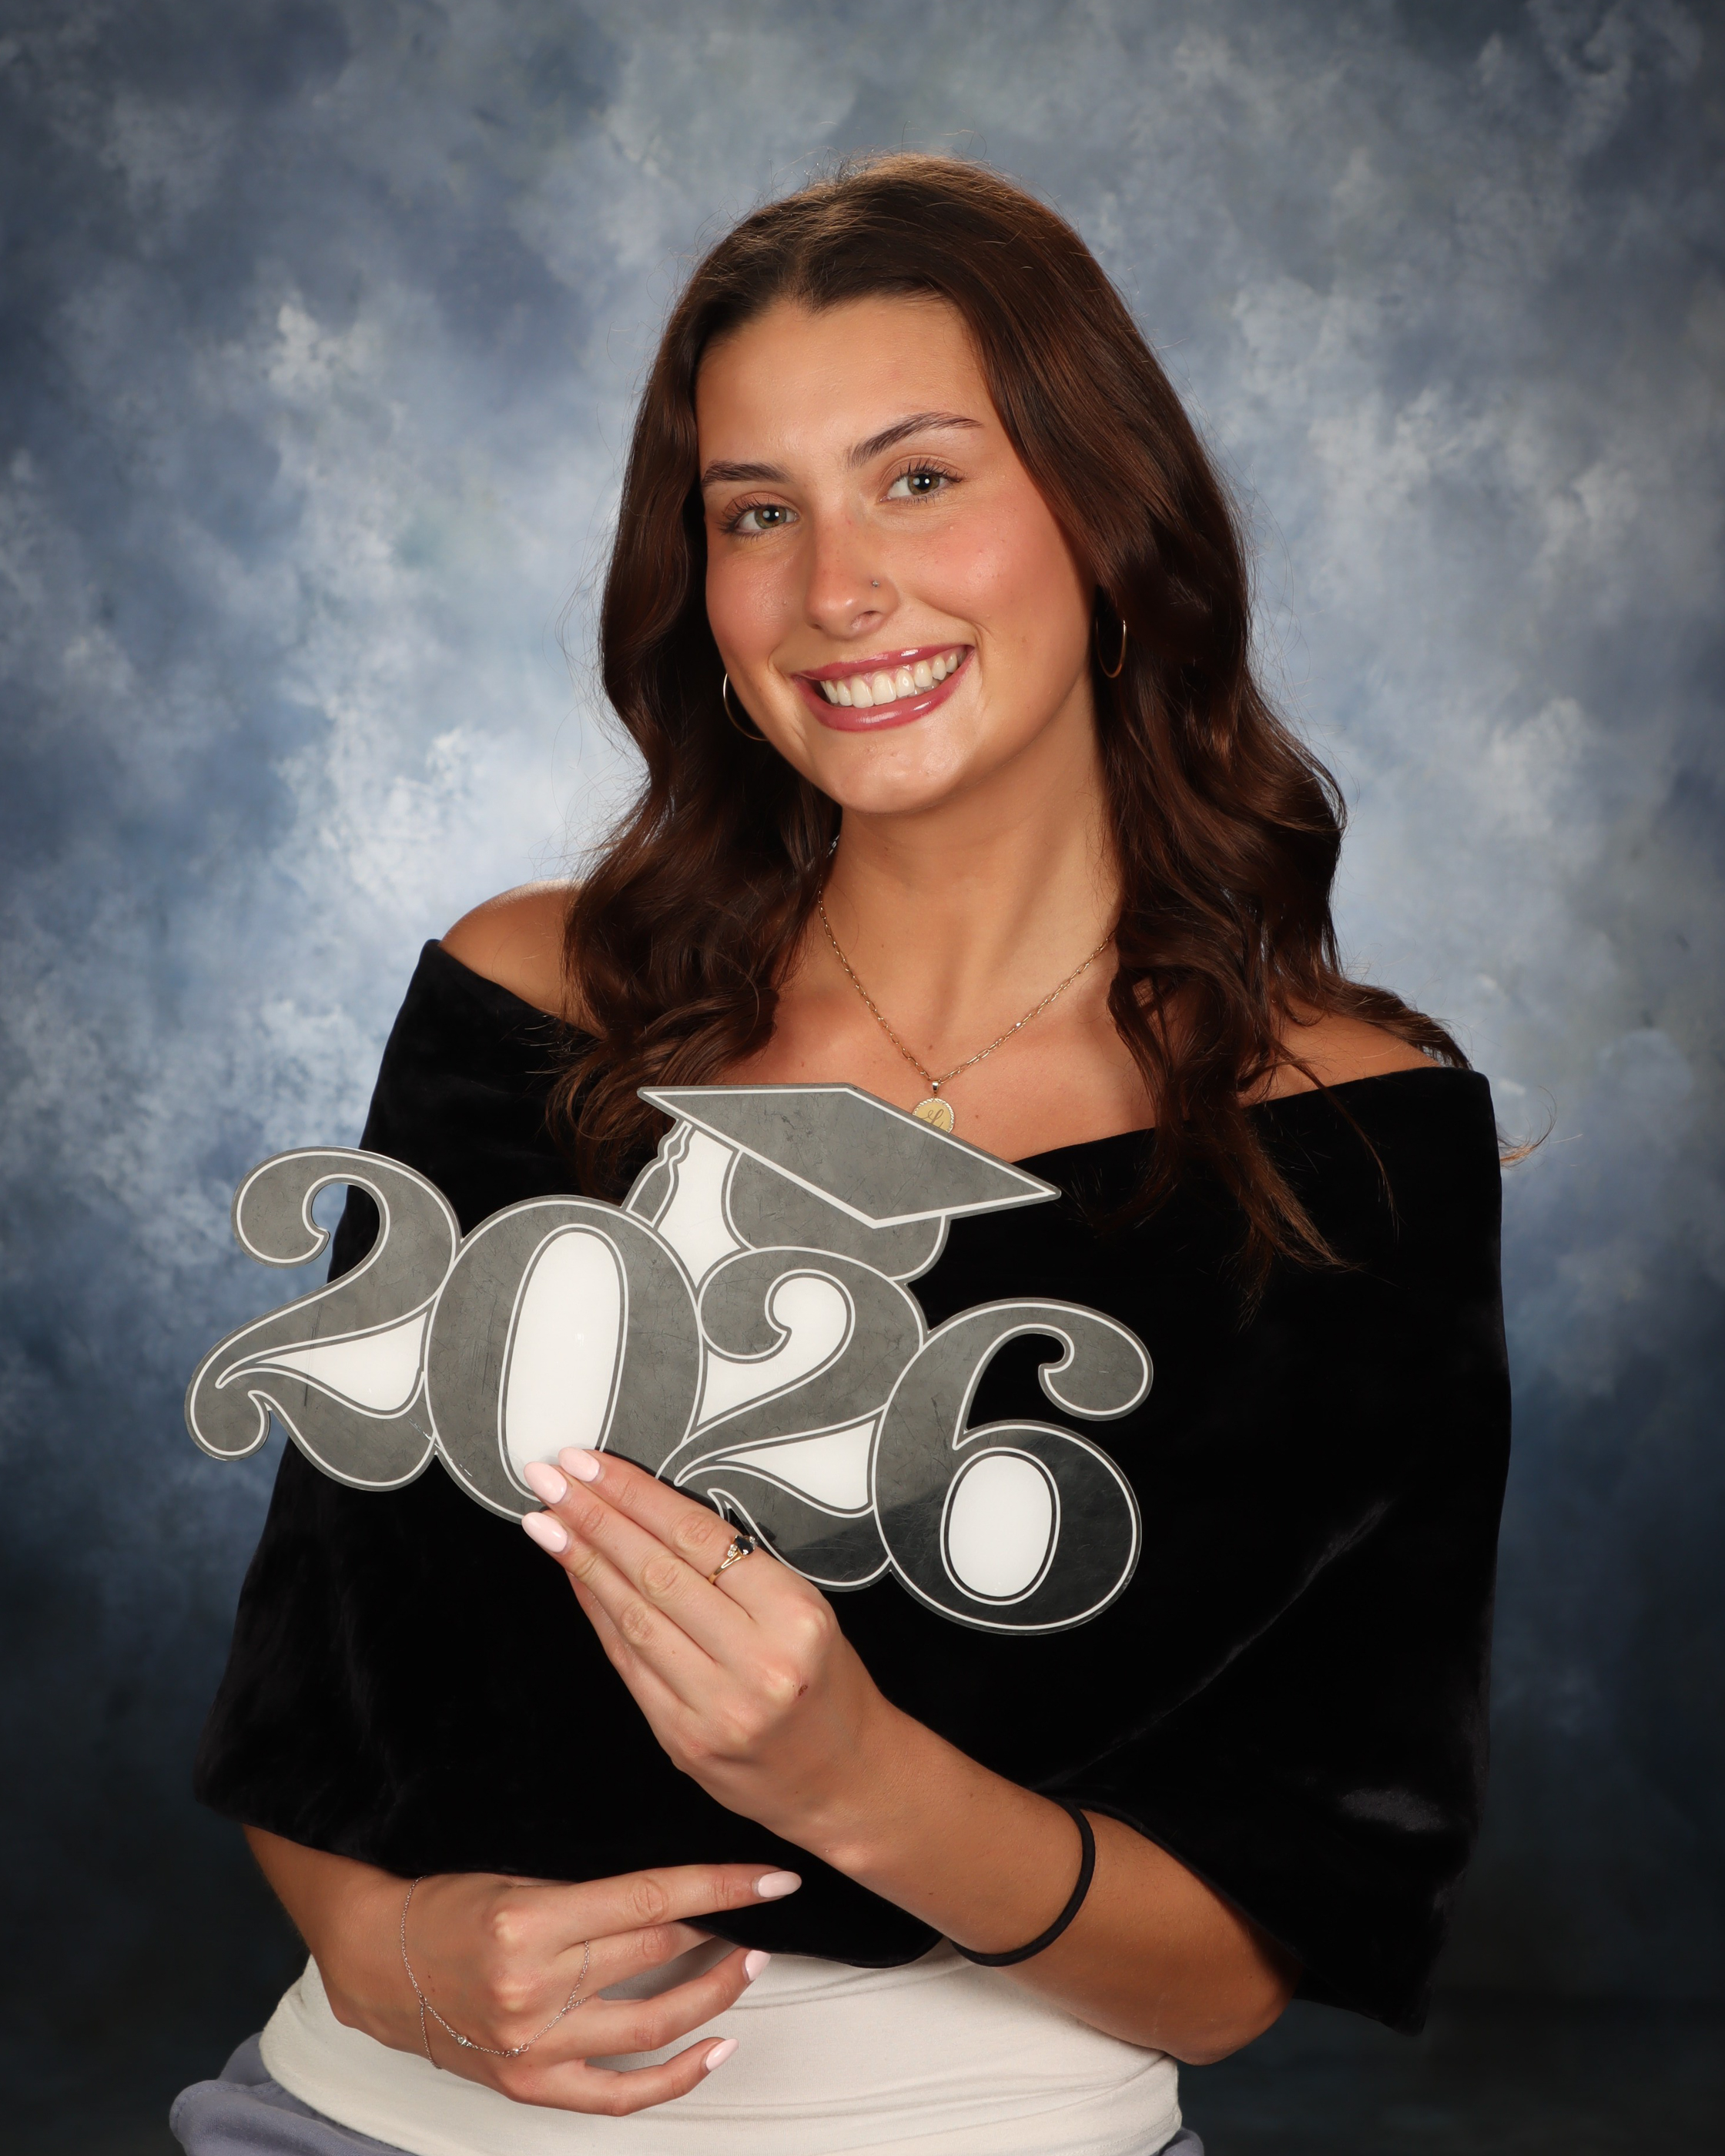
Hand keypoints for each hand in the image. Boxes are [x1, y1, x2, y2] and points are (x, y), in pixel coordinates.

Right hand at [247, 1830, 800, 2116]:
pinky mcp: (529, 2084)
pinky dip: (675, 2076)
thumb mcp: (520, 1879)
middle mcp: (533, 1988)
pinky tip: (716, 2047)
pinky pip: (619, 2095)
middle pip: (656, 1959)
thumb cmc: (448, 1907)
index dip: (722, 1888)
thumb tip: (682, 1898)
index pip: (652, 1901)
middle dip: (718, 1935)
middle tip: (754, 1918)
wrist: (377, 1963)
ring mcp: (533, 2045)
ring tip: (744, 1968)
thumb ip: (595, 1897)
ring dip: (712, 1996)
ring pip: (651, 2028)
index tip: (773, 1880)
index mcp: (530, 1923)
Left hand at [519, 1450, 893, 1844]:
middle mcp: (757, 1664)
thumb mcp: (807, 1609)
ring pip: (633, 1616)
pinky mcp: (682, 1739)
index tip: (592, 1465)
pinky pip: (627, 1662)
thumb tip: (646, 1515)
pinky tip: (575, 1577)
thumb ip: (737, 1571)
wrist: (843, 1778)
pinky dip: (596, 1613)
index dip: (636, 1496)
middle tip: (552, 1480)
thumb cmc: (825, 1683)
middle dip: (595, 1518)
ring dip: (581, 1562)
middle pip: (657, 1572)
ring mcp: (715, 1708)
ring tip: (547, 1523)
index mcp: (796, 1617)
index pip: (699, 1538)